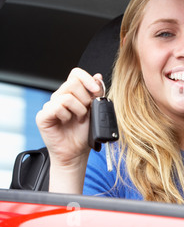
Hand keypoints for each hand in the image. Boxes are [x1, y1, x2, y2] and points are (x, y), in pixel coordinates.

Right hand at [36, 67, 103, 192]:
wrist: (77, 152)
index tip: (96, 89)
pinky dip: (66, 115)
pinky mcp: (43, 116)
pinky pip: (56, 107)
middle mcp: (60, 97)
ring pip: (67, 96)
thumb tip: (98, 76)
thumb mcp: (95, 110)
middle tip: (86, 111)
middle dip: (85, 98)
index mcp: (73, 93)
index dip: (87, 79)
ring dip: (79, 109)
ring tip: (78, 119)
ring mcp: (50, 106)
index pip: (76, 74)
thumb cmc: (85, 132)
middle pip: (73, 83)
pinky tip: (67, 121)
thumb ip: (96, 93)